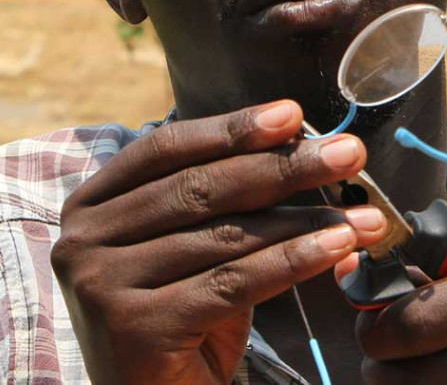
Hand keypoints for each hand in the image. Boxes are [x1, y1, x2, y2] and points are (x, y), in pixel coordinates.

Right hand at [51, 100, 386, 384]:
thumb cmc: (180, 307)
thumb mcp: (193, 241)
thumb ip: (225, 195)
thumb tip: (299, 144)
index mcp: (94, 202)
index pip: (168, 148)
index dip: (232, 127)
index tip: (292, 114)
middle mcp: (83, 239)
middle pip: (202, 187)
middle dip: (284, 166)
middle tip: (347, 153)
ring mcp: (102, 285)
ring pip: (226, 235)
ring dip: (305, 218)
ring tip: (362, 211)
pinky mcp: (135, 331)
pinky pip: (234, 282)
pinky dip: (295, 259)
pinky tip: (339, 245)